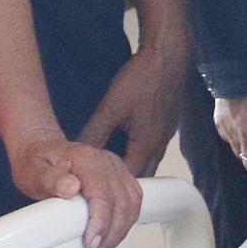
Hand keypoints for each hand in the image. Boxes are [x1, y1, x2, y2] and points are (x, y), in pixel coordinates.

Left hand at [13, 137, 146, 247]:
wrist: (40, 148)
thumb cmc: (36, 160)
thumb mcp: (32, 170)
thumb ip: (50, 179)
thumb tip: (71, 187)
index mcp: (87, 160)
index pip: (104, 195)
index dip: (100, 222)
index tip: (91, 242)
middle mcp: (107, 163)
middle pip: (122, 202)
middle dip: (112, 233)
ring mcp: (117, 169)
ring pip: (132, 203)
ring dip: (121, 230)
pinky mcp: (121, 177)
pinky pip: (133, 200)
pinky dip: (127, 221)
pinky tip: (115, 234)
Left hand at [76, 40, 184, 178]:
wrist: (167, 56)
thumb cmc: (142, 78)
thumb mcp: (111, 106)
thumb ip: (95, 131)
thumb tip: (78, 151)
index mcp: (146, 143)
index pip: (130, 177)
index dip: (114, 187)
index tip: (99, 191)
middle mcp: (160, 142)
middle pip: (143, 174)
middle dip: (125, 184)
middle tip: (106, 188)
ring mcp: (166, 133)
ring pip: (150, 162)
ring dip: (134, 169)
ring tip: (114, 174)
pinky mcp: (167, 123)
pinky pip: (154, 148)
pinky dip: (141, 154)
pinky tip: (129, 147)